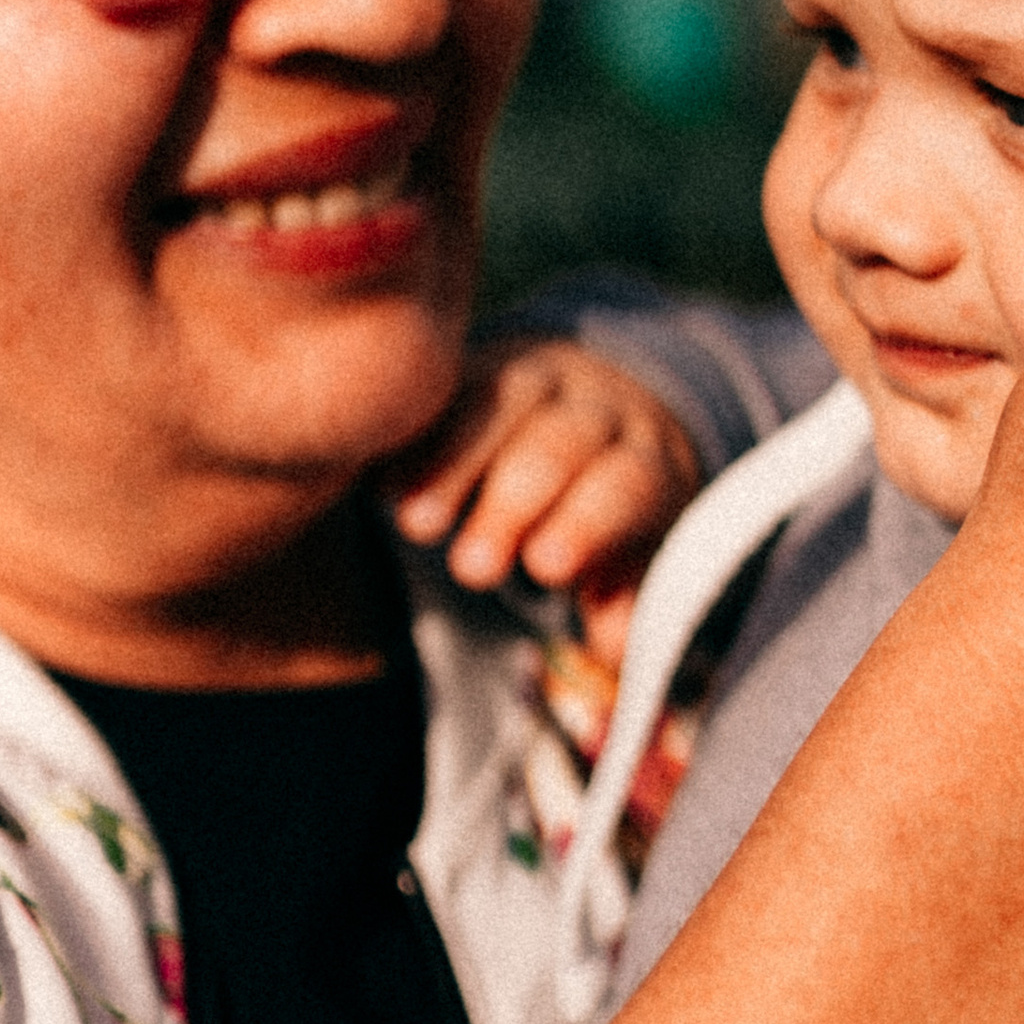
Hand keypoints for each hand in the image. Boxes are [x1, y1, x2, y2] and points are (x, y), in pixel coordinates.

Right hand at [392, 341, 703, 659]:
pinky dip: (412, 434)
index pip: (625, 485)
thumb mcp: (635, 549)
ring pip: (495, 405)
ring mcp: (529, 377)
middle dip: (512, 506)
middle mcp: (591, 409)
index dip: (587, 524)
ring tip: (412, 523)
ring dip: (451, 465)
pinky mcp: (473, 366)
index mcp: (642, 457)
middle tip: (472, 570)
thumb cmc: (610, 502)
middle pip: (558, 447)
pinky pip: (442, 390)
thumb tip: (617, 657)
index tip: (546, 570)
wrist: (599, 399)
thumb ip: (625, 602)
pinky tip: (381, 481)